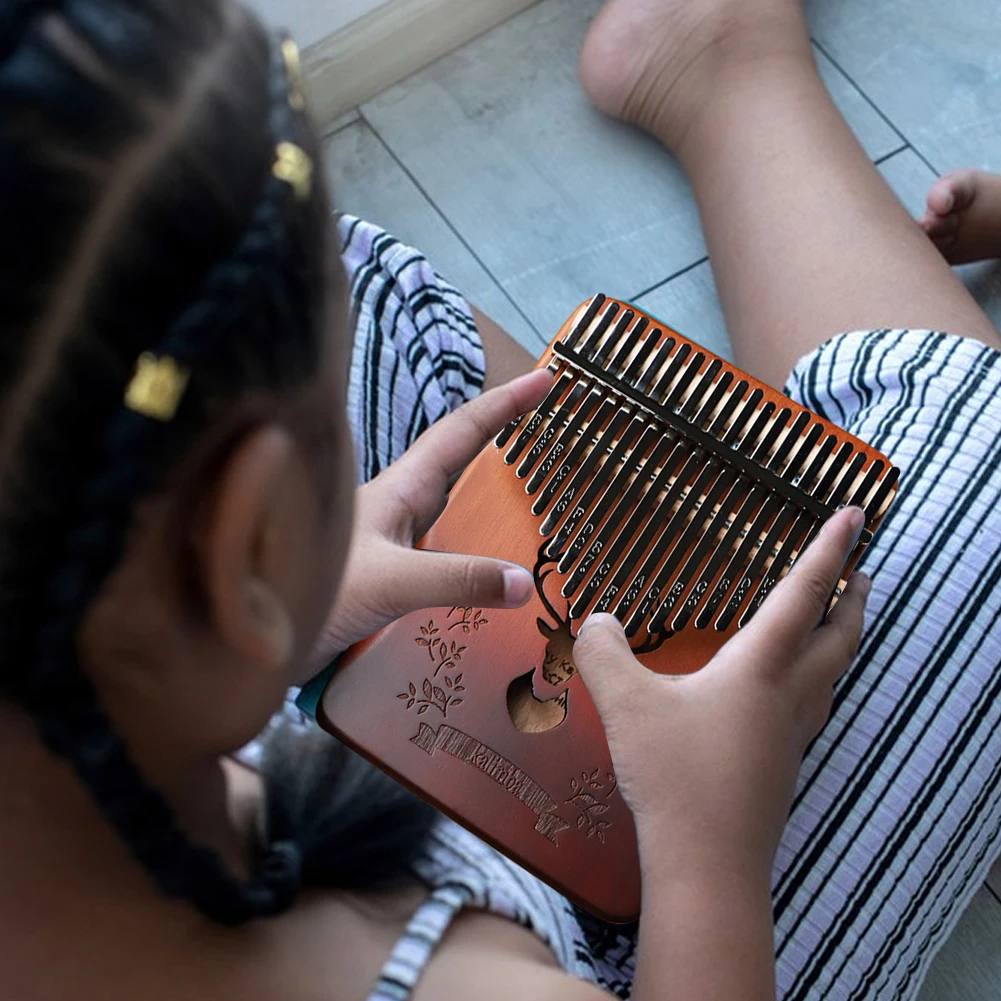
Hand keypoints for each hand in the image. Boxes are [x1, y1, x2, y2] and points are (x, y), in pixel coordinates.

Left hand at [299, 369, 552, 680]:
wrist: (248, 639)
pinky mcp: (389, 578)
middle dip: (507, 443)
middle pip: (462, 463)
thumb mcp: (390, 582)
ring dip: (493, 502)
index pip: (461, 432)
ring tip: (541, 507)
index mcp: (399, 489)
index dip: (504, 404)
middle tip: (557, 433)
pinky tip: (496, 581)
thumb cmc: (305, 590)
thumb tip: (525, 581)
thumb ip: (456, 579)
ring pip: (454, 511)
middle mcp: (398, 508)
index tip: (546, 379)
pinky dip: (477, 557)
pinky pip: (446, 556)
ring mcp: (393, 543)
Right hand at [573, 507, 869, 885]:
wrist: (707, 863)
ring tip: (833, 619)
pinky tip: (786, 689)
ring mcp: (791, 734)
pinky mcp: (781, 764)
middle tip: (861, 568)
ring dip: (841, 637)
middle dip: (854, 597)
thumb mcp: (625, 704)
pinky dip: (817, 676)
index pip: (804, 594)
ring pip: (833, 674)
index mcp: (762, 667)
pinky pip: (813, 704)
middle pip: (840, 636)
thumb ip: (604, 652)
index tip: (857, 515)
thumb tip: (596, 620)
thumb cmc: (675, 776)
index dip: (830, 549)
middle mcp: (789, 695)